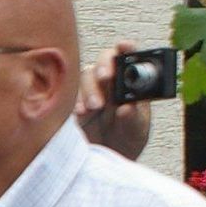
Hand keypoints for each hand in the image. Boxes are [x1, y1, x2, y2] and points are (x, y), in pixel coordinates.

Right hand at [76, 38, 152, 161]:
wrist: (105, 160)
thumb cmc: (125, 143)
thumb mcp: (136, 132)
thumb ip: (134, 119)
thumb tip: (127, 107)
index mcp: (130, 84)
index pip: (129, 58)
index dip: (126, 48)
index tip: (124, 46)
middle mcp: (110, 84)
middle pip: (104, 60)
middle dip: (104, 66)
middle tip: (106, 77)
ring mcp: (90, 92)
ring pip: (85, 75)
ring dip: (90, 88)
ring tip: (95, 107)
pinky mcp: (73, 104)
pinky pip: (69, 94)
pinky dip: (75, 100)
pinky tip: (81, 113)